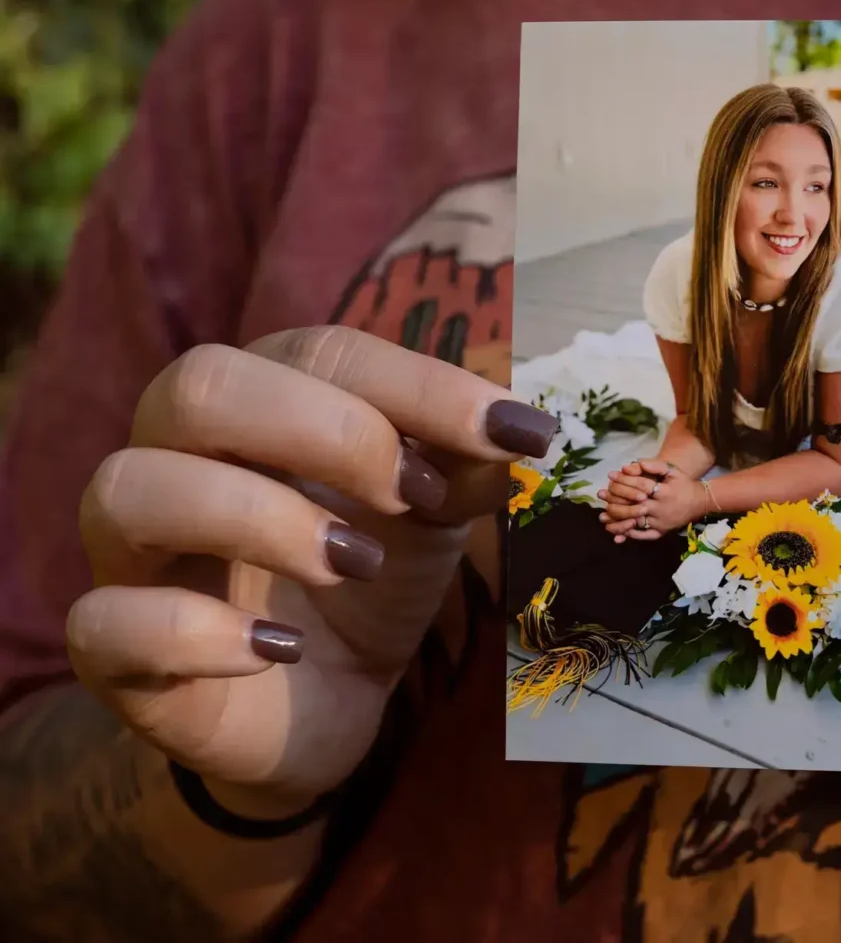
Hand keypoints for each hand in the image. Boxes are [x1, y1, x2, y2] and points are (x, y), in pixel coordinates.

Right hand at [65, 327, 556, 812]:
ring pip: (131, 488)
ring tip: (353, 562)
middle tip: (409, 495)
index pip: (320, 352)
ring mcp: (133, 552)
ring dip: (259, 519)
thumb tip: (517, 436)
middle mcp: (177, 455)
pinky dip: (197, 633)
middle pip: (201, 386)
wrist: (324, 706)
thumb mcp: (432, 518)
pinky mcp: (113, 648)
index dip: (419, 387)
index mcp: (259, 400)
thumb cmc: (370, 582)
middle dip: (323, 430)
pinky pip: (105, 619)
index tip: (513, 434)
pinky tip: (278, 650)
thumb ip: (463, 469)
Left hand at [597, 458, 707, 541]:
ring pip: (636, 522)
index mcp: (664, 492)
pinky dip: (631, 534)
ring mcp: (661, 522)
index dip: (624, 480)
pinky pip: (644, 535)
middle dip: (616, 500)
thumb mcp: (673, 471)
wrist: (700, 502)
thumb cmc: (684, 484)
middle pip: (634, 505)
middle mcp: (661, 508)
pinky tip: (618, 532)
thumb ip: (656, 466)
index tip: (610, 475)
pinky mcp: (662, 531)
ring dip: (618, 520)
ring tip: (603, 516)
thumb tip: (636, 463)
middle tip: (601, 494)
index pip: (640, 486)